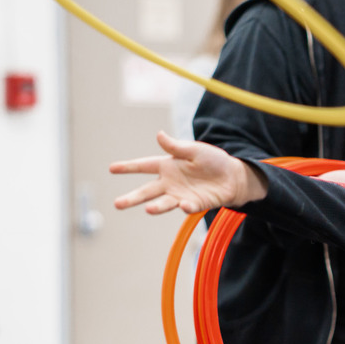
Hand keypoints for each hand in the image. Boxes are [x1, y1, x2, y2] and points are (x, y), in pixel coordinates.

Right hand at [109, 131, 262, 214]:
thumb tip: (159, 134)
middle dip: (133, 197)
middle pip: (147, 191)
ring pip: (164, 203)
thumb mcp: (195, 149)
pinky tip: (184, 205)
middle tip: (117, 204)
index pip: (144, 165)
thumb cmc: (212, 161)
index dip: (128, 167)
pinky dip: (186, 206)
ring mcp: (181, 195)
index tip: (111, 168)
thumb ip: (176, 146)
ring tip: (148, 209)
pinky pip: (188, 206)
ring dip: (156, 207)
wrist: (233, 176)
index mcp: (167, 166)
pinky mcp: (195, 204)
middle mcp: (170, 183)